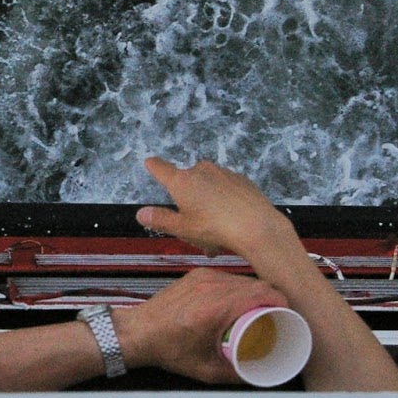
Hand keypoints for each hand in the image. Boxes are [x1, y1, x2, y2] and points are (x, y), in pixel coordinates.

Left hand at [117, 268, 288, 383]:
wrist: (138, 332)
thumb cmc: (167, 349)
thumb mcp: (206, 369)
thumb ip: (236, 375)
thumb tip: (261, 375)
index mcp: (215, 308)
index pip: (262, 292)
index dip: (282, 300)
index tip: (289, 313)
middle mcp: (210, 287)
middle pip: (256, 284)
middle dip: (272, 298)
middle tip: (278, 315)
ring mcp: (203, 278)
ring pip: (242, 278)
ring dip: (256, 292)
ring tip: (261, 310)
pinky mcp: (197, 275)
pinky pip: (227, 276)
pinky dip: (238, 288)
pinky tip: (241, 301)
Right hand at [135, 158, 297, 259]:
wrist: (258, 227)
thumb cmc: (214, 228)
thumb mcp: (183, 229)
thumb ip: (160, 219)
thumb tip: (140, 213)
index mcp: (182, 181)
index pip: (161, 168)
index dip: (154, 166)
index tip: (150, 162)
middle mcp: (201, 170)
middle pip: (187, 184)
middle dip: (189, 204)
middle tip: (195, 231)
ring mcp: (224, 173)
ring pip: (208, 189)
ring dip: (208, 207)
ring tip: (217, 235)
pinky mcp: (242, 179)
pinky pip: (226, 191)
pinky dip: (225, 204)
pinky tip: (233, 223)